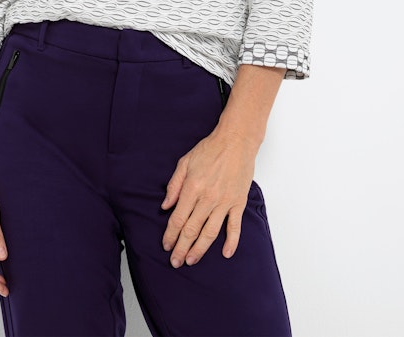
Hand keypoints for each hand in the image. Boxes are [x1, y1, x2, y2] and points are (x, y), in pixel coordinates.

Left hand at [160, 127, 256, 266]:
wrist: (236, 141)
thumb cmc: (210, 149)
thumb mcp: (185, 162)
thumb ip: (174, 185)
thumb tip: (165, 206)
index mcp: (192, 188)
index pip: (178, 218)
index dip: (170, 234)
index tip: (166, 245)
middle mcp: (208, 198)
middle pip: (192, 229)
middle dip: (181, 248)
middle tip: (175, 261)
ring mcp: (224, 202)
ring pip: (210, 232)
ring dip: (200, 249)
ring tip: (191, 260)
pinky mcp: (238, 202)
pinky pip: (235, 226)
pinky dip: (231, 241)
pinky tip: (226, 253)